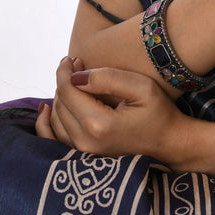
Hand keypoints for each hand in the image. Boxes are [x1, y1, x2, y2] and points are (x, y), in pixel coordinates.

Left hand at [35, 56, 190, 162]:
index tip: (72, 58)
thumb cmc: (159, 112)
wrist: (168, 143)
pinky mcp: (84, 156)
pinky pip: (54, 139)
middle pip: (60, 103)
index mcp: (99, 124)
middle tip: (77, 65)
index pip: (68, 90)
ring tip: (74, 81)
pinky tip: (46, 109)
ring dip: (60, 96)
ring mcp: (84, 152)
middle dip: (64, 81)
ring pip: (56, 118)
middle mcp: (86, 141)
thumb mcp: (141, 87)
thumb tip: (76, 76)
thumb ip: (107, 78)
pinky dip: (47, 123)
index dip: (65, 71)